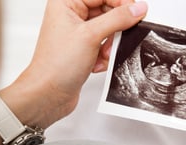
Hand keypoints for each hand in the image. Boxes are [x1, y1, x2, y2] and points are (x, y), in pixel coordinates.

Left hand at [0, 0, 147, 128]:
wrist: (47, 94)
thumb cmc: (56, 65)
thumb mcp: (91, 36)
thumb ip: (118, 19)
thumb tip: (138, 8)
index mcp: (66, 3)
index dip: (121, 2)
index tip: (136, 13)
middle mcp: (71, 15)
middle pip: (107, 10)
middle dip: (115, 27)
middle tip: (120, 37)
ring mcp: (77, 33)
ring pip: (108, 29)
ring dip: (110, 43)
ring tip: (104, 53)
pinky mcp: (82, 50)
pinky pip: (104, 44)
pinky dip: (105, 55)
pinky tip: (97, 64)